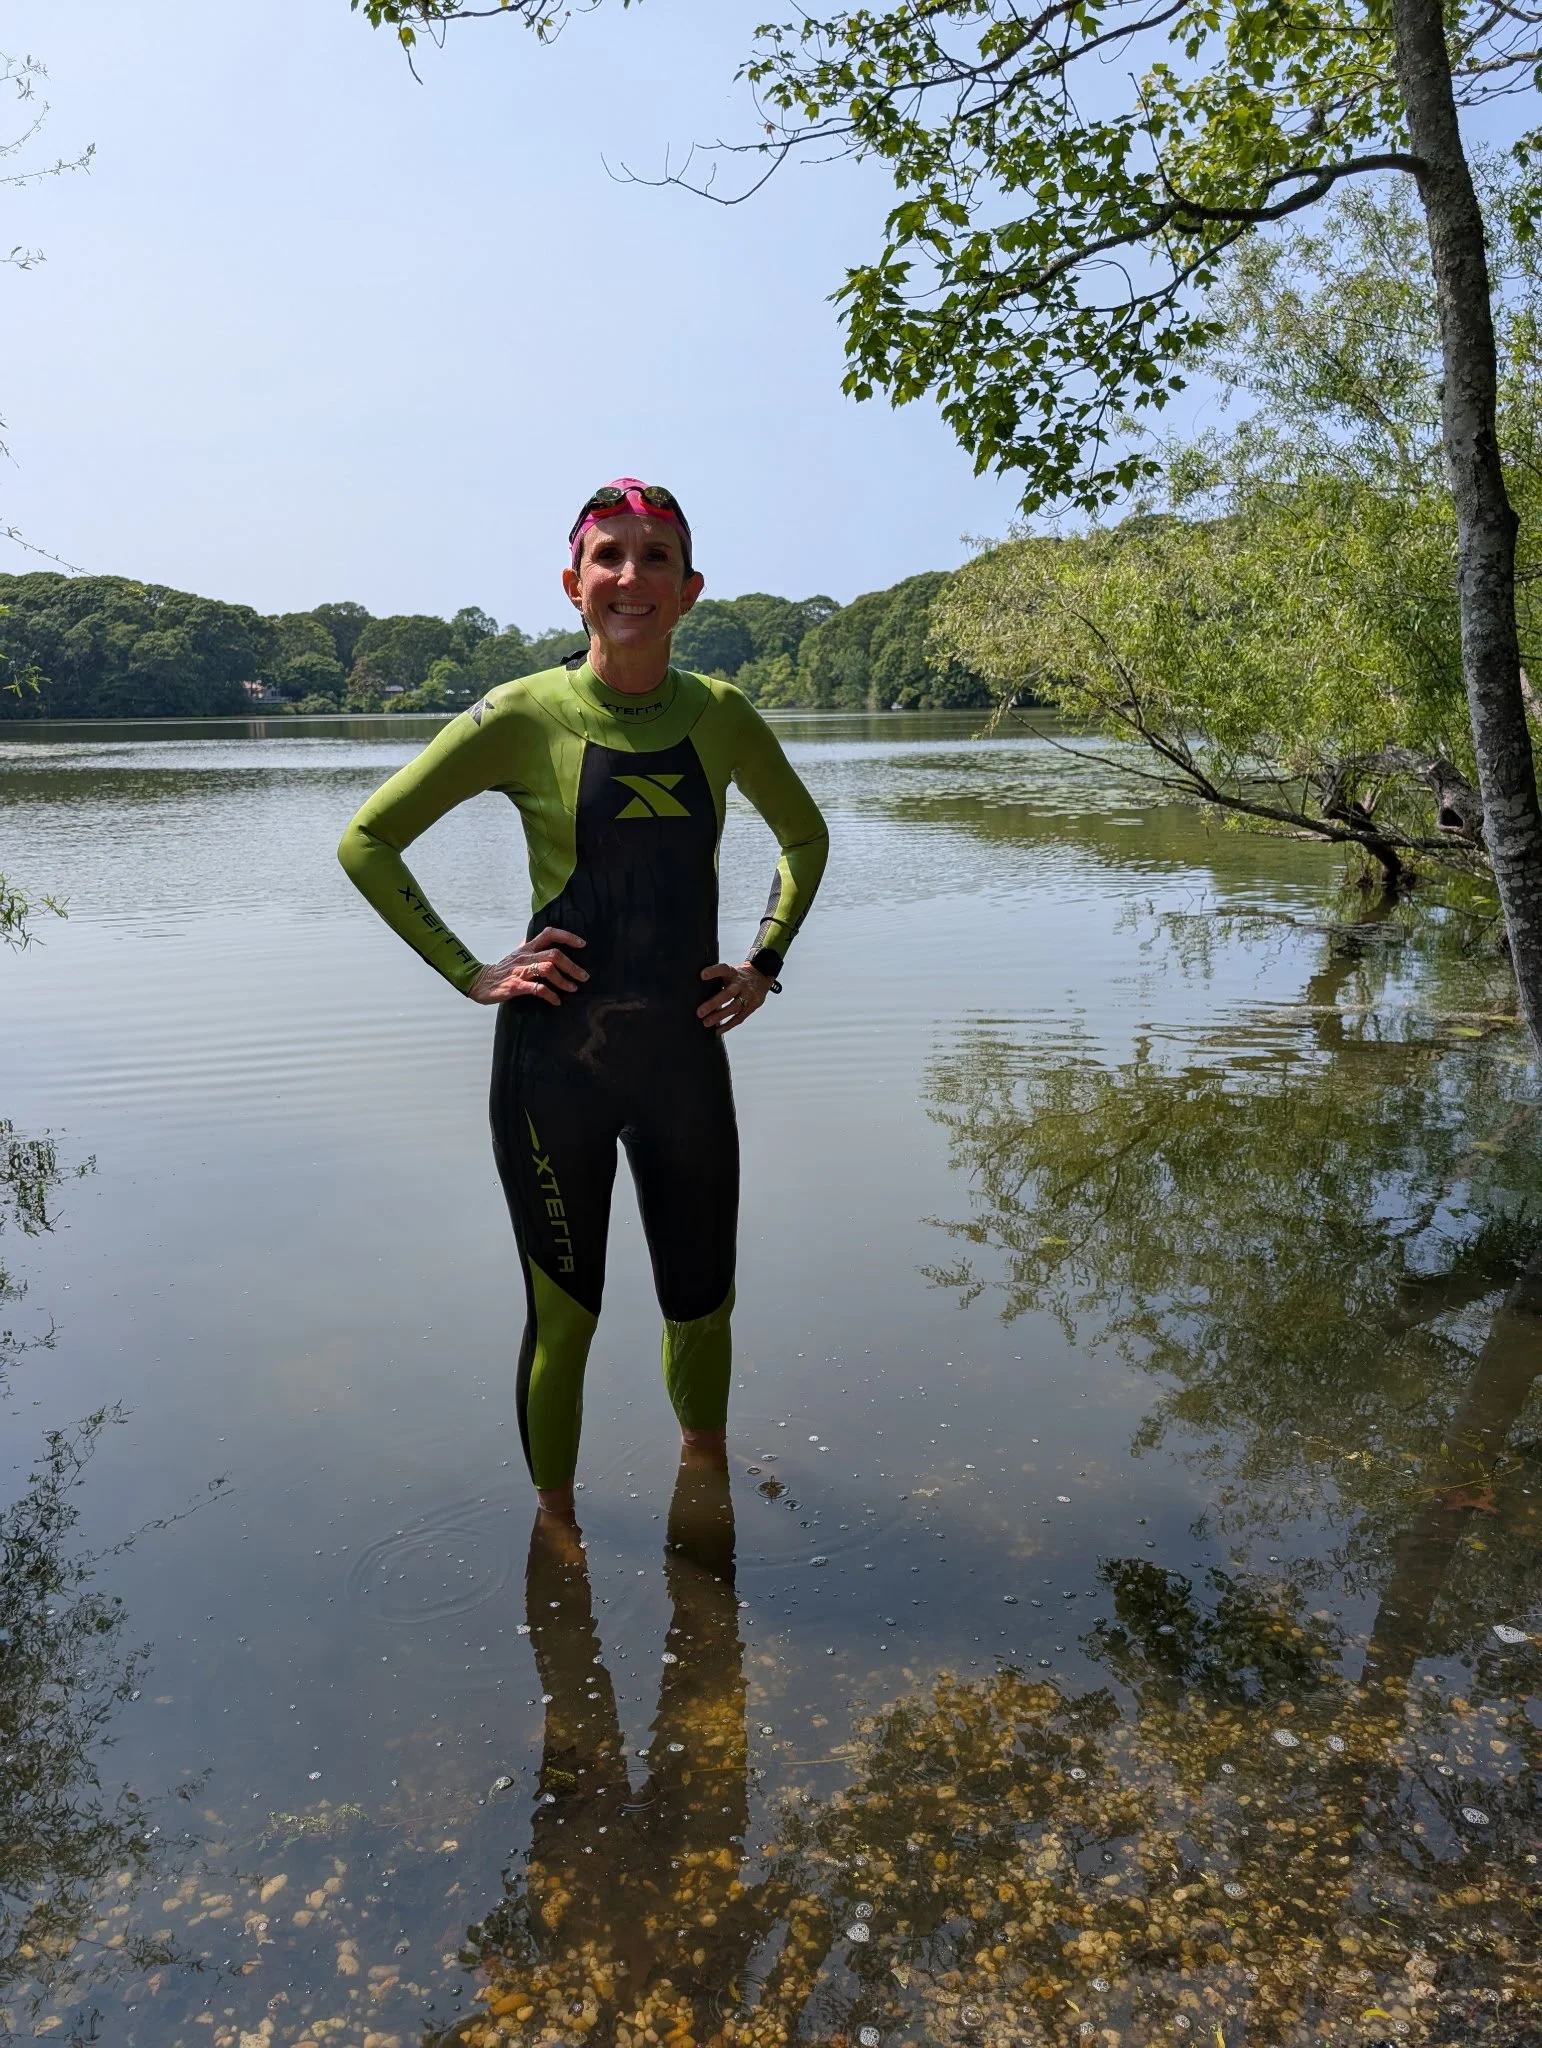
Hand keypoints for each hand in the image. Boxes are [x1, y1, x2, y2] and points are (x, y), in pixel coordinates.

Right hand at [468, 927, 587, 1005]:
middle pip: (554, 954)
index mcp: (527, 948)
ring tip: (572, 989)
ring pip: (548, 969)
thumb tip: (533, 937)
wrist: (480, 983)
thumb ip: (526, 945)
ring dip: (563, 980)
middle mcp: (525, 957)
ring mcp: (520, 971)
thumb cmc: (501, 970)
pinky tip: (556, 1001)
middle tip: (583, 977)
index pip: (549, 934)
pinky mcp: (516, 986)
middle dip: (572, 966)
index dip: (567, 936)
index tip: (582, 944)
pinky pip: (537, 989)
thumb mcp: (515, 954)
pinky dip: (550, 995)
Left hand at [697, 959, 771, 1032]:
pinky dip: (727, 1025)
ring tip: (706, 1023)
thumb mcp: (729, 972)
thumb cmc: (736, 977)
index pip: (723, 969)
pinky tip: (717, 1031)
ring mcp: (748, 996)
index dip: (714, 971)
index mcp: (733, 973)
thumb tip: (695, 993)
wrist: (761, 977)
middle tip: (699, 1012)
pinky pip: (739, 1018)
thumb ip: (717, 980)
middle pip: (728, 994)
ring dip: (719, 1016)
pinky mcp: (752, 1007)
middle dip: (713, 1003)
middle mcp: (741, 984)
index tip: (702, 975)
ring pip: (733, 1008)